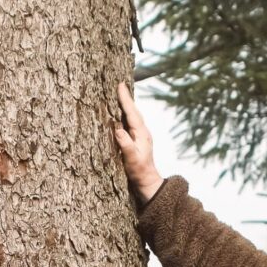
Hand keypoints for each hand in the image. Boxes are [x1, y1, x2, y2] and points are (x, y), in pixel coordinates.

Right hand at [114, 82, 163, 200]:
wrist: (148, 182)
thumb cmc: (139, 172)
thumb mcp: (132, 159)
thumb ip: (126, 145)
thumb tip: (118, 130)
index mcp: (142, 134)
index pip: (132, 113)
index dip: (125, 99)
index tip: (120, 86)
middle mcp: (143, 132)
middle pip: (134, 111)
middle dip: (126, 98)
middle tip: (120, 84)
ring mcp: (141, 136)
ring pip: (133, 116)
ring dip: (127, 104)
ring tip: (120, 93)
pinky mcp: (138, 140)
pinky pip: (131, 122)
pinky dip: (126, 114)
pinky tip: (122, 112)